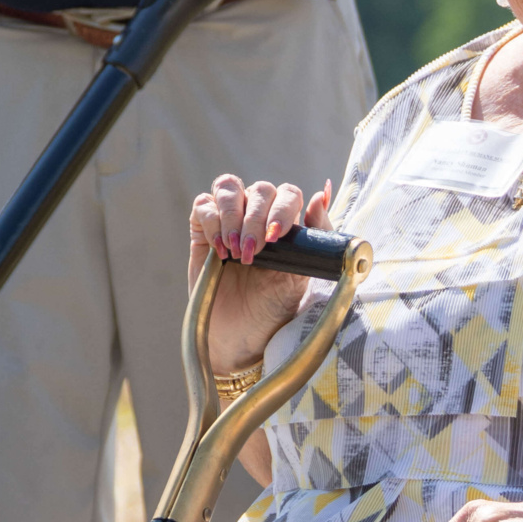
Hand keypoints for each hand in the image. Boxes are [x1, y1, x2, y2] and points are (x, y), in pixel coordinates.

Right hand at [189, 175, 334, 370]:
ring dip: (233, 216)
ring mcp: (229, 220)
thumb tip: (320, 195)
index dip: (282, 207)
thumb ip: (315, 234)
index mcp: (285, 221)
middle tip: (252, 253)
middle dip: (256, 219)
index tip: (275, 236)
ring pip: (229, 188)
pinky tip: (219, 251)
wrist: (240, 334)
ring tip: (235, 251)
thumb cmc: (274, 305)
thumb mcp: (302, 272)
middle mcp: (258, 214)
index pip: (287, 193)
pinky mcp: (202, 231)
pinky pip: (204, 206)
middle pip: (260, 189)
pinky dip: (212, 222)